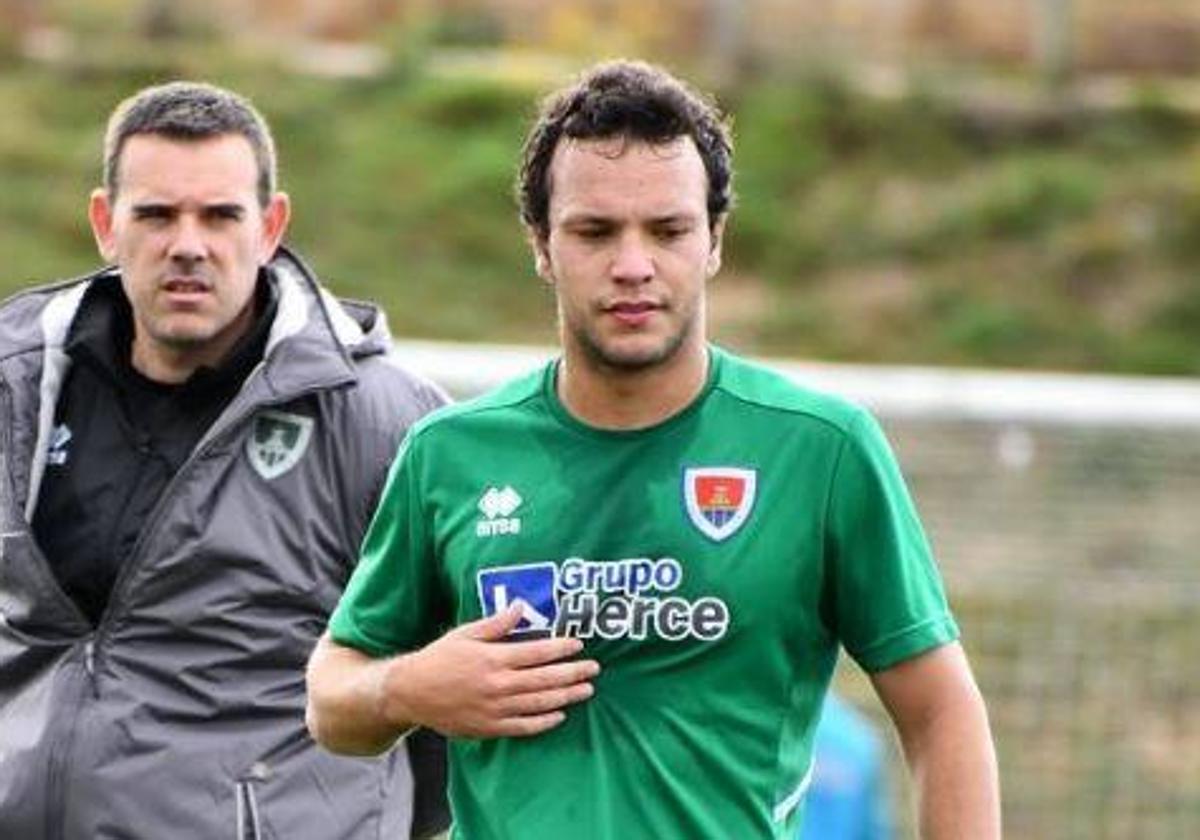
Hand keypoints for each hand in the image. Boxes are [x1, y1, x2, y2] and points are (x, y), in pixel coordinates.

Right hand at [379, 603, 599, 738]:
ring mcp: (495, 709)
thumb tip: (520, 607)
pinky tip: (560, 715)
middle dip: (573, 673)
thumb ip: (495, 623)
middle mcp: (497, 684)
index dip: (560, 648)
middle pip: (544, 679)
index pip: (536, 652)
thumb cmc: (439, 659)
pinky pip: (523, 727)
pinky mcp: (489, 728)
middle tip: (594, 669)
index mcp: (493, 658)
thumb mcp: (465, 634)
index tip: (578, 644)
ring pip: (539, 703)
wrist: (412, 692)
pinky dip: (544, 722)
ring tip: (586, 690)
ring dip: (566, 696)